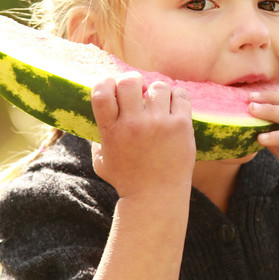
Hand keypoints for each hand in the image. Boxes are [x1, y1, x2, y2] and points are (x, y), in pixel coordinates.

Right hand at [90, 73, 195, 200]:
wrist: (157, 198)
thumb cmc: (127, 180)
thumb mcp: (102, 161)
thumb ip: (97, 138)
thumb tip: (99, 113)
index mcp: (111, 131)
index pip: (101, 92)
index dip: (105, 82)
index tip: (113, 88)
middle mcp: (133, 124)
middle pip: (130, 81)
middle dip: (133, 82)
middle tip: (138, 93)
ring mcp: (159, 124)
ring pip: (158, 86)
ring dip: (157, 93)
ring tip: (158, 105)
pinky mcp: (181, 126)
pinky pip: (180, 95)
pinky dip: (177, 98)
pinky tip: (173, 109)